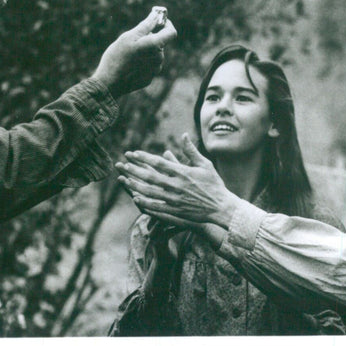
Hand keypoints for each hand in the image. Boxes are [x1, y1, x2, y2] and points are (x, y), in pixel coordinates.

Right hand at [91, 9, 176, 97]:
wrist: (108, 83)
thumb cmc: (117, 57)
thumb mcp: (129, 37)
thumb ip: (146, 25)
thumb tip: (156, 15)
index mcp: (155, 46)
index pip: (171, 32)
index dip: (166, 24)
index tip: (158, 21)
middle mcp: (159, 58)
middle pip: (159, 43)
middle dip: (149, 39)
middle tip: (132, 41)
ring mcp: (154, 70)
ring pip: (153, 54)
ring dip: (145, 51)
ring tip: (128, 55)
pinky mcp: (148, 78)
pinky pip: (148, 66)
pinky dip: (141, 62)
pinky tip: (128, 65)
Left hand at [116, 134, 239, 227]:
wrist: (221, 207)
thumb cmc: (214, 184)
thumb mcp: (205, 164)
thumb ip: (191, 151)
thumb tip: (183, 135)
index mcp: (183, 172)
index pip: (159, 162)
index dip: (144, 157)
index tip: (133, 153)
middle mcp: (177, 185)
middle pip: (151, 177)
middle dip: (136, 170)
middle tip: (124, 164)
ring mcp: (175, 199)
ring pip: (150, 192)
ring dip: (136, 185)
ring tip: (125, 180)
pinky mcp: (176, 211)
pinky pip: (156, 207)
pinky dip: (145, 202)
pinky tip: (136, 198)